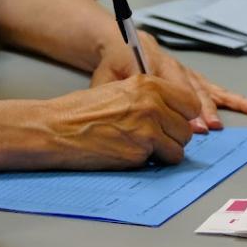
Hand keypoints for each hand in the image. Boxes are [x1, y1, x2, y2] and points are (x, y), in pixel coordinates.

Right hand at [39, 76, 199, 167]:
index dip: (184, 115)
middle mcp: (152, 104)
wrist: (56, 129)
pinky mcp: (140, 152)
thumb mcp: (121, 91)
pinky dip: (151, 162)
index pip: (190, 102)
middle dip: (174, 136)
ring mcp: (148, 129)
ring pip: (179, 147)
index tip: (175, 122)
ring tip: (142, 147)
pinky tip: (131, 154)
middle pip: (187, 128)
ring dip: (165, 151)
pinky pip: (162, 161)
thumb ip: (150, 99)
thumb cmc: (81, 112)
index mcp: (148, 84)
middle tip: (154, 138)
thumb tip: (174, 114)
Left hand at [91, 30, 246, 131]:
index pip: (168, 86)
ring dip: (214, 108)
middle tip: (205, 128)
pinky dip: (236, 100)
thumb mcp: (104, 76)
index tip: (186, 122)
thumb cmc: (114, 63)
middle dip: (198, 111)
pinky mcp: (195, 79)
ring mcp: (187, 73)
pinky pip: (217, 89)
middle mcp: (173, 67)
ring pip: (204, 90)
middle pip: (189, 90)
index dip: (177, 104)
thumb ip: (113, 92)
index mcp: (150, 64)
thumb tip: (118, 109)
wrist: (126, 42)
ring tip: (221, 125)